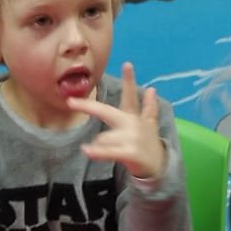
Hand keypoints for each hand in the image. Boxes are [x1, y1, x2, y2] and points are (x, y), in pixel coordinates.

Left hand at [68, 62, 166, 178]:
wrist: (158, 167)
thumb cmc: (148, 144)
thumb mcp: (149, 124)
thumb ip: (149, 107)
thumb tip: (152, 89)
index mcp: (134, 117)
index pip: (130, 96)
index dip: (130, 80)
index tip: (127, 64)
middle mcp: (133, 124)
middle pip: (107, 112)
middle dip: (89, 107)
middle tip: (71, 102)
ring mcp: (132, 138)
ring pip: (103, 137)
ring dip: (100, 146)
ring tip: (103, 152)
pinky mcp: (130, 153)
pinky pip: (108, 152)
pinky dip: (97, 152)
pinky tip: (86, 150)